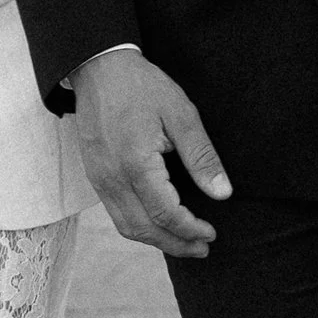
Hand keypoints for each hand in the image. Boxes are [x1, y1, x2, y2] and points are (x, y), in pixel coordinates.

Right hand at [72, 48, 230, 255]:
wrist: (98, 68)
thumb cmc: (141, 86)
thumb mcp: (181, 114)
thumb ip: (201, 156)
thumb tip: (222, 193)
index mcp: (136, 164)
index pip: (166, 214)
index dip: (191, 230)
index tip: (212, 234)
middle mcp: (113, 178)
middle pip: (144, 229)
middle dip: (176, 244)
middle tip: (202, 248)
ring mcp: (99, 179)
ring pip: (126, 226)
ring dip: (156, 241)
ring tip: (184, 242)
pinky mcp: (94, 175)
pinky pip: (115, 213)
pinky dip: (139, 226)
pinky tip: (158, 223)